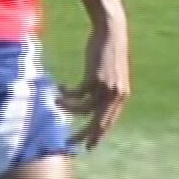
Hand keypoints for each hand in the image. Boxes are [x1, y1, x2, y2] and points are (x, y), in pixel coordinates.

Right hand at [60, 12, 130, 149]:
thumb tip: (92, 103)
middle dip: (84, 134)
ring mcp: (106, 87)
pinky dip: (66, 94)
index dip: (98, 136)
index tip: (88, 147)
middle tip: (70, 142)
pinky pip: (77, 94)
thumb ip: (105, 89)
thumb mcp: (110, 74)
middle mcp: (116, 95)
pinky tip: (60, 87)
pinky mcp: (95, 78)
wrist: (112, 32)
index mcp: (121, 96)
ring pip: (84, 109)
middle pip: (99, 122)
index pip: (109, 122)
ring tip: (57, 104)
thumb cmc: (108, 52)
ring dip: (68, 109)